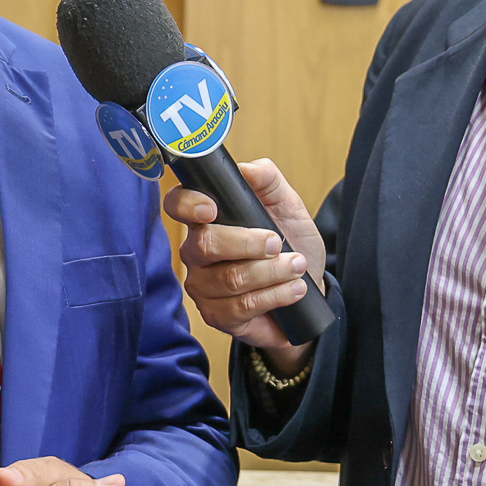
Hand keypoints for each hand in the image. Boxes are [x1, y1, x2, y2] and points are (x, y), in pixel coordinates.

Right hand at [161, 158, 322, 374]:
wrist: (307, 288)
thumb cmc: (291, 244)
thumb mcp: (287, 207)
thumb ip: (269, 181)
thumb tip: (248, 169)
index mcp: (206, 220)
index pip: (177, 205)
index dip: (188, 205)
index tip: (213, 209)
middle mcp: (196, 253)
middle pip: (205, 245)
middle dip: (248, 243)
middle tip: (278, 243)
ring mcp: (203, 286)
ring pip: (229, 279)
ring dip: (271, 272)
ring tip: (297, 266)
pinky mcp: (218, 315)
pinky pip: (241, 306)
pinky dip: (275, 295)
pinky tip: (294, 288)